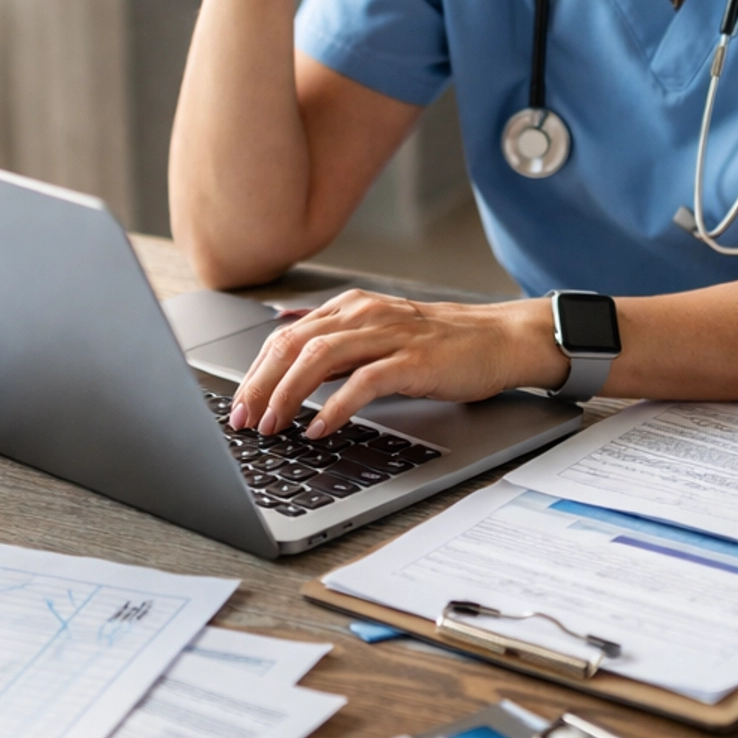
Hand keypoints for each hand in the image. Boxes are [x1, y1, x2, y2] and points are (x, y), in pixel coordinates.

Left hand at [229, 291, 567, 437]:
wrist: (499, 339)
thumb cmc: (441, 344)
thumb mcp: (379, 336)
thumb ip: (337, 347)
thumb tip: (287, 364)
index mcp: (350, 308)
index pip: (285, 337)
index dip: (255, 372)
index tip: (239, 405)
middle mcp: (363, 314)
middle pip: (292, 346)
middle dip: (260, 385)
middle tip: (244, 420)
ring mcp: (388, 335)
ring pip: (318, 359)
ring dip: (287, 396)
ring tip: (272, 426)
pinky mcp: (412, 360)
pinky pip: (362, 382)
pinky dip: (334, 408)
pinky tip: (318, 429)